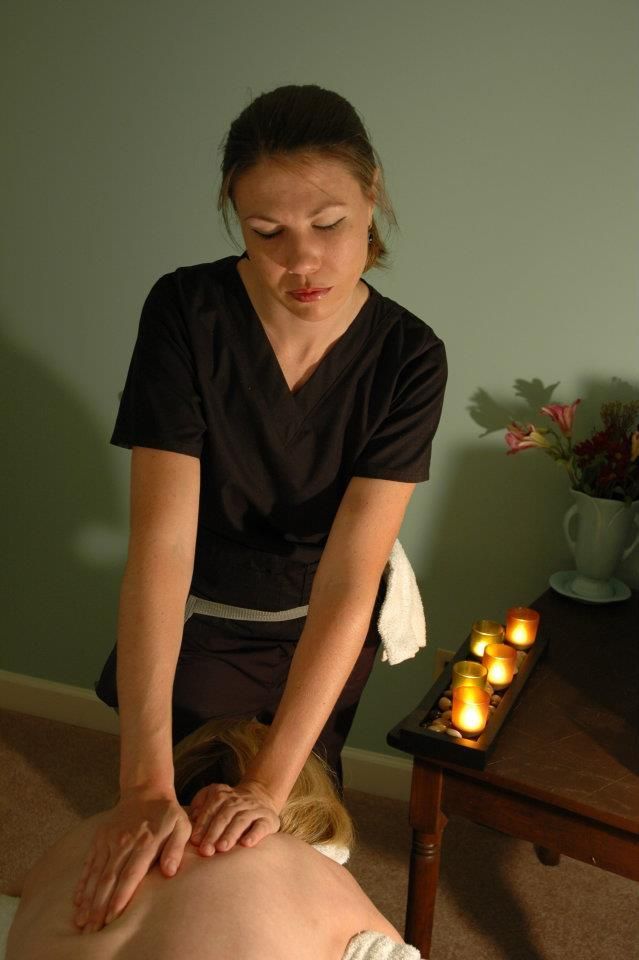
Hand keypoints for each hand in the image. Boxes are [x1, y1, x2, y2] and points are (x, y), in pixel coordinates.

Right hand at [73, 790, 190, 932]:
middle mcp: (124, 842)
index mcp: (146, 842)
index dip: (121, 896)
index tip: (112, 917)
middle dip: (100, 905)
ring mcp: (109, 840)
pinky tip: (78, 900)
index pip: (130, 874)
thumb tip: (170, 872)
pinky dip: (82, 883)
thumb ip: (176, 849)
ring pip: (96, 874)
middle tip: (93, 928)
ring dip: (88, 898)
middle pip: (109, 879)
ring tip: (82, 920)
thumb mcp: (181, 826)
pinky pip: (89, 863)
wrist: (146, 790)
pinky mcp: (100, 838)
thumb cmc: (167, 814)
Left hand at [189, 779, 279, 855]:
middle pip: (224, 815)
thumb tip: (192, 817)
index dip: (202, 825)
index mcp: (222, 794)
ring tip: (222, 848)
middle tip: (206, 850)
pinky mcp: (268, 819)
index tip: (195, 841)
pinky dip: (254, 835)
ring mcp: (255, 809)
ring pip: (241, 820)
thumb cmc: (230, 806)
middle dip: (214, 833)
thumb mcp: (213, 797)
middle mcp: (238, 800)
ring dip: (230, 834)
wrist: (261, 796)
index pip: (211, 809)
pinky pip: (261, 826)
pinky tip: (247, 844)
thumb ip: (200, 804)